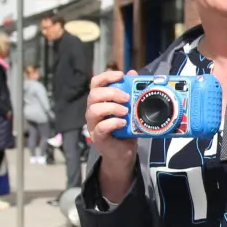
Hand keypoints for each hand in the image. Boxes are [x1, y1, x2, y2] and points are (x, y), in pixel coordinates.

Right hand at [86, 70, 136, 196]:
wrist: (123, 153)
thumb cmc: (125, 129)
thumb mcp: (131, 108)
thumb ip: (130, 92)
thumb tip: (133, 74)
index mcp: (100, 101)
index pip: (96, 83)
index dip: (106, 76)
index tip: (120, 75)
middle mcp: (93, 111)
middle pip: (94, 95)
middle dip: (111, 93)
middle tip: (127, 98)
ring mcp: (94, 124)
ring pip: (94, 110)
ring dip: (112, 108)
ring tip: (125, 112)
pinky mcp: (98, 137)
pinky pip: (101, 127)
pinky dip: (113, 123)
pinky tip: (123, 123)